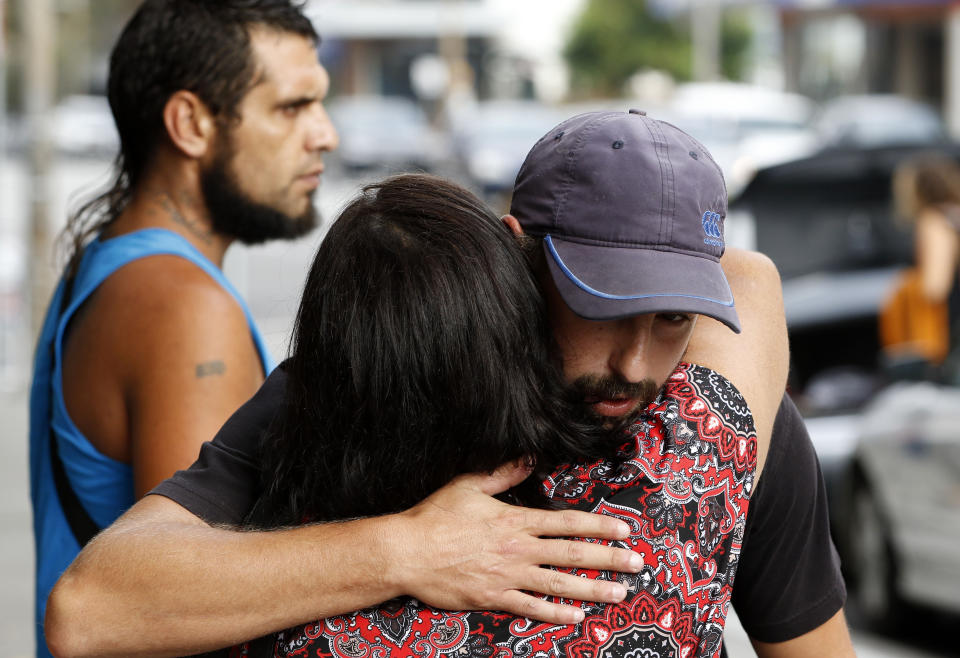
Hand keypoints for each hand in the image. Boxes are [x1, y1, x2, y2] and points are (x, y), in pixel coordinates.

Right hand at [387, 462, 641, 623]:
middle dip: (609, 558)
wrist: (407, 551)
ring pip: (559, 584)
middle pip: (572, 554)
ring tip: (620, 593)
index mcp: (515, 520)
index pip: (567, 522)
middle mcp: (518, 548)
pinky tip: (577, 617)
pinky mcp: (493, 598)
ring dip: (593, 589)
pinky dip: (555, 613)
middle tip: (637, 564)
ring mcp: (508, 576)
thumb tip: (528, 459)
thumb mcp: (469, 485)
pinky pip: (531, 608)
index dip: (599, 526)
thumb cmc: (435, 516)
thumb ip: (502, 474)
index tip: (624, 530)